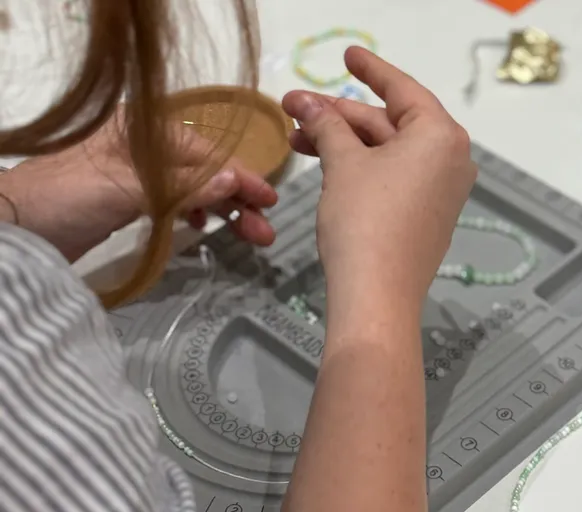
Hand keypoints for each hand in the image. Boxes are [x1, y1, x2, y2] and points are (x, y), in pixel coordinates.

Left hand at [0, 111, 277, 261]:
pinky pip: (174, 202)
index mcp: (144, 130)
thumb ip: (186, 186)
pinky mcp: (127, 198)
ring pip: (192, 189)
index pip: (206, 153)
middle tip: (264, 232)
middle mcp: (144, 146)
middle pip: (203, 171)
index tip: (269, 199)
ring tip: (249, 236)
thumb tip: (236, 179)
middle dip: (236, 201)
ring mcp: (136, 172)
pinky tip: (205, 227)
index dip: (240, 177)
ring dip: (220, 211)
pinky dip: (194, 214)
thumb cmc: (67, 197)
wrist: (15, 227)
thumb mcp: (131, 189)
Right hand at [282, 47, 476, 322]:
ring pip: (387, 152)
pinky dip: (361, 166)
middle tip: (293, 106)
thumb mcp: (342, 164)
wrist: (377, 297)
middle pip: (390, 123)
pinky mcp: (427, 216)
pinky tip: (325, 161)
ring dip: (343, 142)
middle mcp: (451, 159)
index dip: (370, 70)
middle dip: (340, 114)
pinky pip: (394, 177)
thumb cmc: (364, 220)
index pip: (402, 89)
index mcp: (441, 136)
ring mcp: (441, 190)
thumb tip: (308, 104)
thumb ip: (328, 126)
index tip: (348, 54)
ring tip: (296, 137)